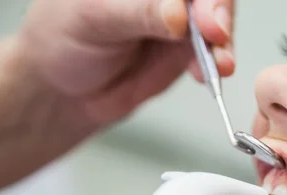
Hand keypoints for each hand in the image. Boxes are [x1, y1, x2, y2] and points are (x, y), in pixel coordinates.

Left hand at [18, 0, 234, 125]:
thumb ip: (139, 14)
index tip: (202, 16)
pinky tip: (211, 73)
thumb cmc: (62, 38)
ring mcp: (179, 19)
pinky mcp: (186, 49)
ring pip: (217, 22)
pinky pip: (213, 52)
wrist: (64, 89)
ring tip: (220, 64)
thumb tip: (178, 14)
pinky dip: (217, 63)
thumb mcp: (94, 19)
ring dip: (224, 43)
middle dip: (219, 13)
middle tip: (216, 35)